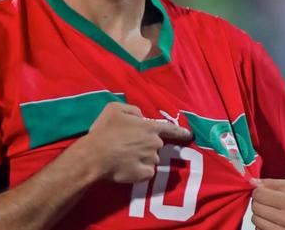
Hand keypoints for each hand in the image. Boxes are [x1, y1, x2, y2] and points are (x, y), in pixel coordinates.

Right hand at [75, 102, 192, 183]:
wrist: (95, 155)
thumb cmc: (105, 130)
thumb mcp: (115, 108)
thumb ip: (132, 109)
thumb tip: (141, 116)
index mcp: (149, 127)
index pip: (170, 128)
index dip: (180, 132)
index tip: (189, 135)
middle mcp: (154, 143)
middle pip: (157, 145)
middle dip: (147, 145)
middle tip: (130, 145)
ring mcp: (150, 160)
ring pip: (151, 159)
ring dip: (143, 158)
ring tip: (126, 157)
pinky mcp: (144, 175)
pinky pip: (147, 172)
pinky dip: (140, 171)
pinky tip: (128, 167)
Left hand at [251, 178, 284, 229]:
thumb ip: (272, 182)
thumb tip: (252, 181)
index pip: (259, 194)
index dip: (258, 191)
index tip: (263, 191)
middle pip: (256, 207)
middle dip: (258, 202)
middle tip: (267, 201)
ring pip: (256, 220)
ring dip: (260, 214)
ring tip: (270, 211)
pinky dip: (262, 224)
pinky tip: (271, 220)